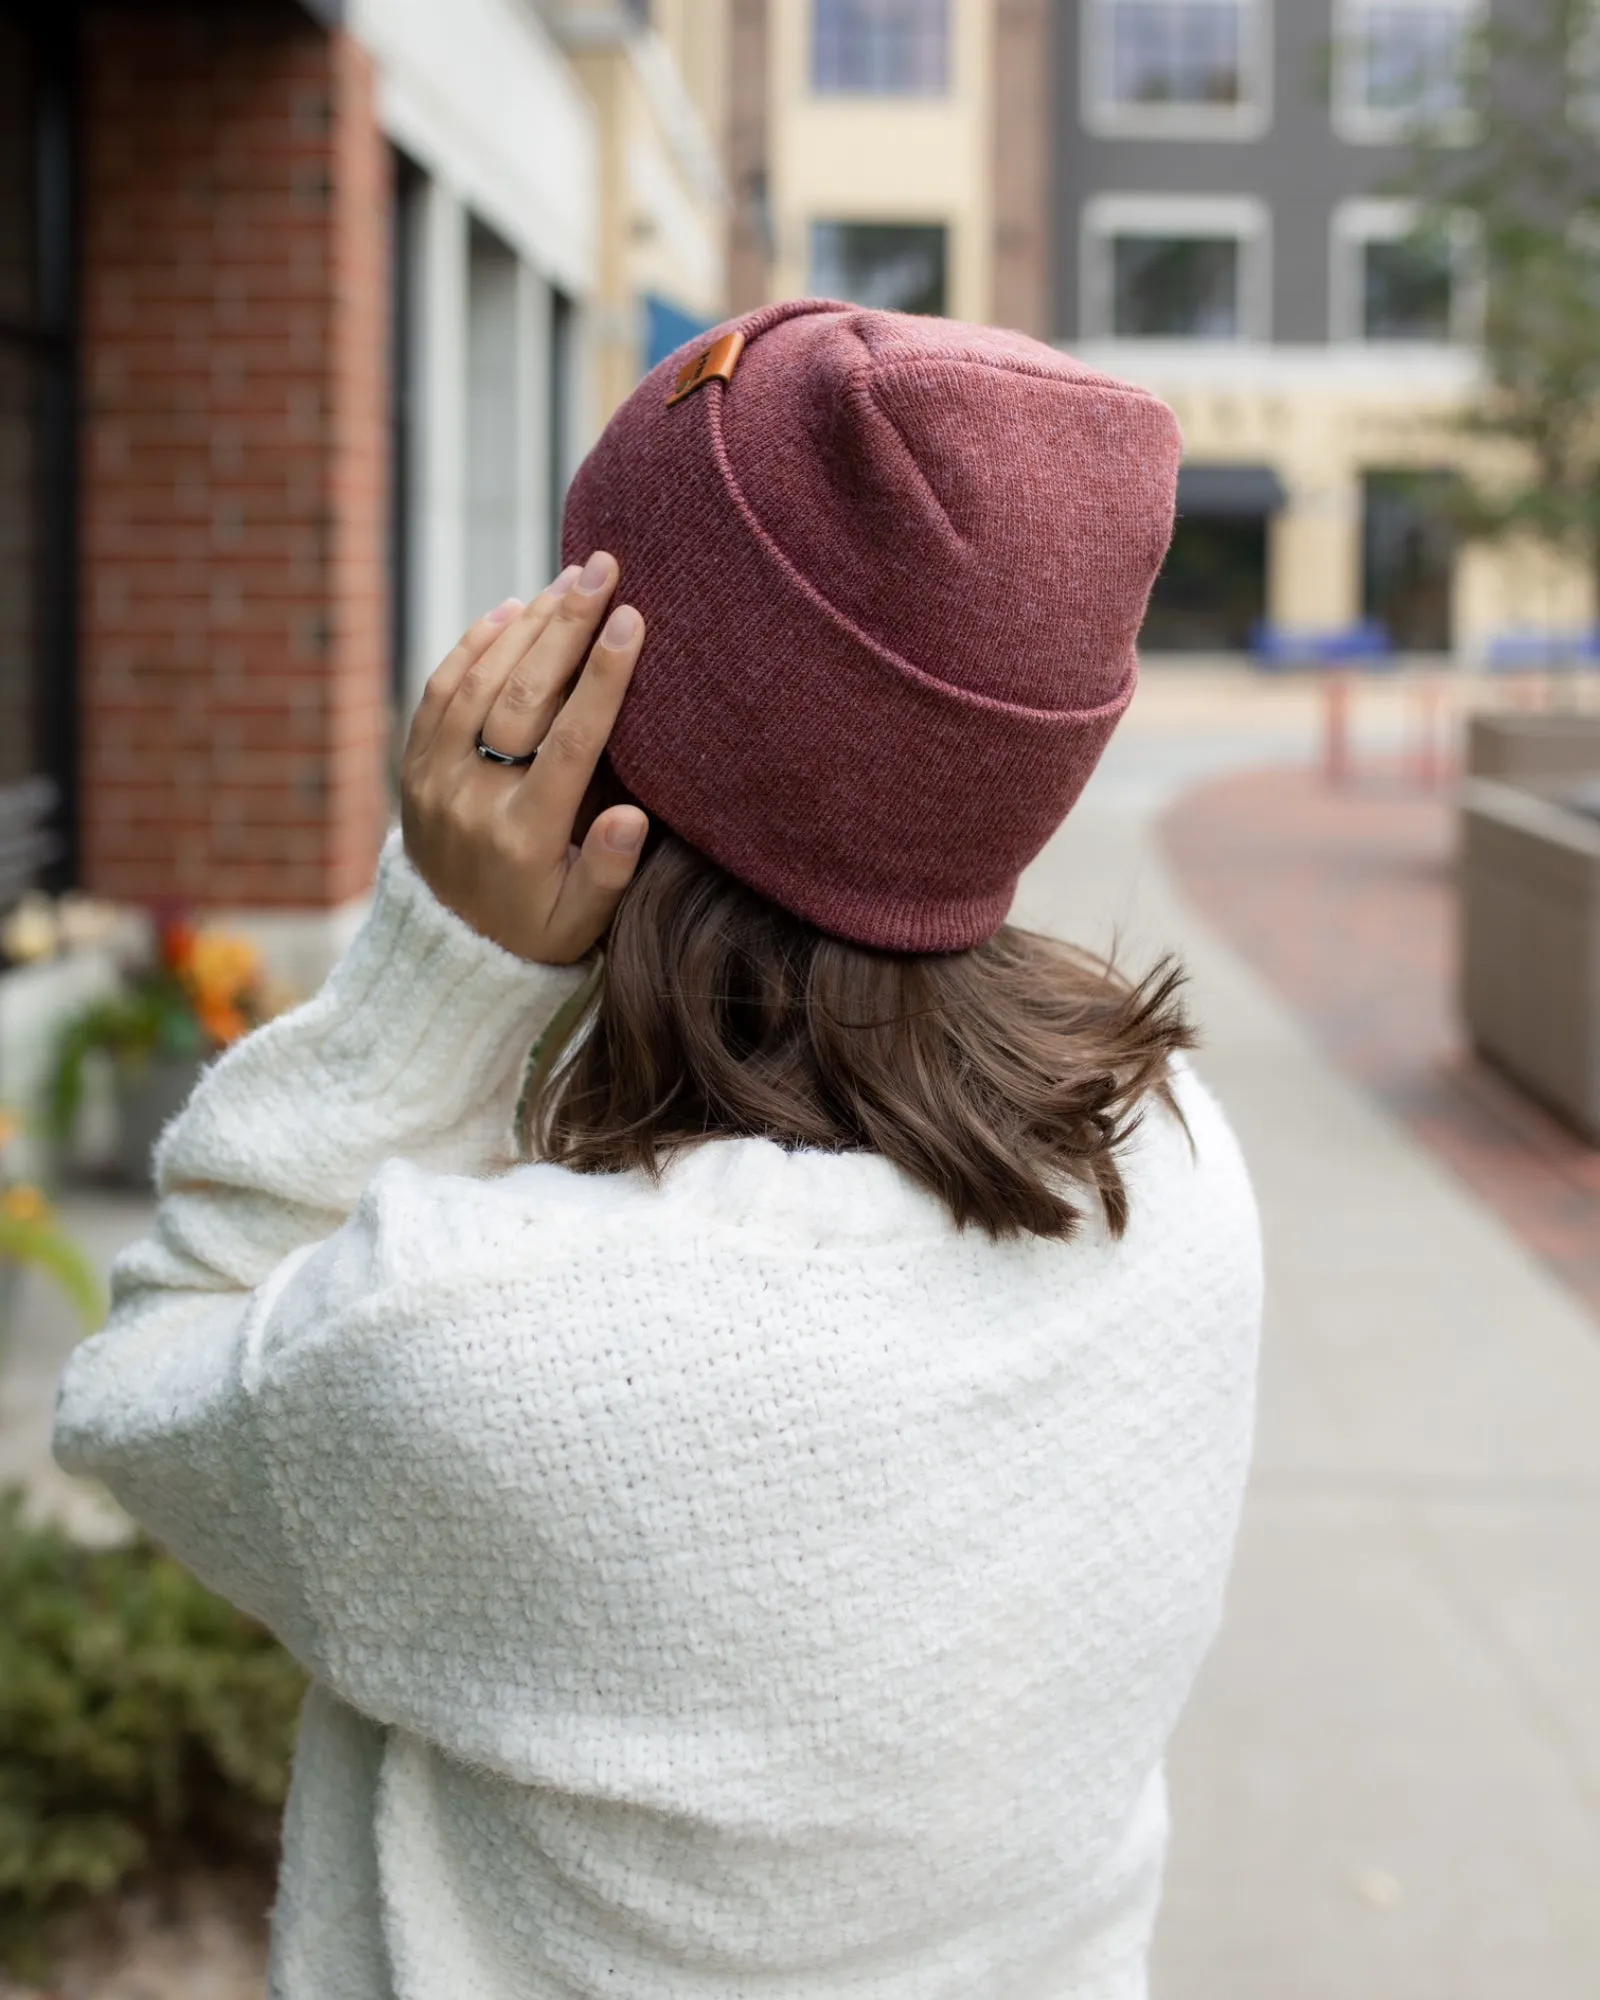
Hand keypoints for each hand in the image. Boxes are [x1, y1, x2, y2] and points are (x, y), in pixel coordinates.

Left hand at [399, 552, 648, 963]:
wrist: (448, 952)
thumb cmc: (535, 932)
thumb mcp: (582, 924)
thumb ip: (609, 872)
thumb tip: (633, 815)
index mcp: (523, 835)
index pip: (570, 741)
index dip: (603, 677)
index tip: (633, 620)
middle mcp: (472, 800)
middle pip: (521, 695)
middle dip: (566, 626)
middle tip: (604, 570)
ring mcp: (434, 779)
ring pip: (477, 682)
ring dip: (525, 625)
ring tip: (569, 581)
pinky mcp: (413, 767)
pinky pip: (439, 692)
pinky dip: (473, 646)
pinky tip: (511, 610)